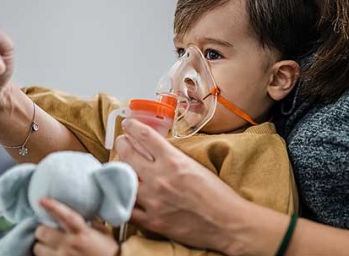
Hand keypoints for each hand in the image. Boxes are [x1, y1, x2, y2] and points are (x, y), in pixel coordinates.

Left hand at [33, 198, 118, 255]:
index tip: (42, 200)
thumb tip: (78, 216)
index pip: (66, 216)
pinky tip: (52, 253)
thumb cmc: (108, 251)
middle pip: (43, 232)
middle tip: (47, 230)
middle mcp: (70, 245)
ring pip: (38, 248)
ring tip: (50, 245)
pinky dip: (45, 254)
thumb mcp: (103, 233)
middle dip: (43, 230)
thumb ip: (90, 223)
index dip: (53, 207)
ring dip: (42, 245)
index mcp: (83, 233)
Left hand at [114, 118, 249, 253]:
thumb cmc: (218, 195)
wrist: (228, 222)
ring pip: (122, 180)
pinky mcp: (152, 221)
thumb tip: (156, 151)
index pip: (145, 136)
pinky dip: (122, 200)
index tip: (128, 125)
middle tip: (122, 142)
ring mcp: (153, 201)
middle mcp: (160, 178)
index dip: (133, 127)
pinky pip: (127, 208)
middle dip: (122, 144)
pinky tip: (122, 194)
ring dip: (120, 171)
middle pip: (128, 154)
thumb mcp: (196, 167)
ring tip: (120, 168)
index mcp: (174, 161)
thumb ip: (174, 158)